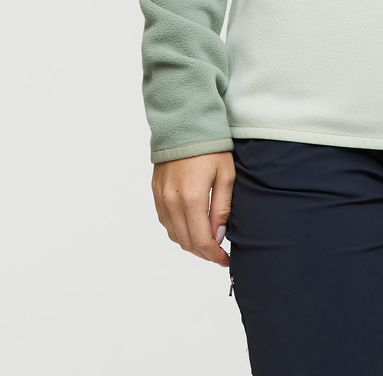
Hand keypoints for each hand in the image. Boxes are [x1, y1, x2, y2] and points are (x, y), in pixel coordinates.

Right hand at [152, 151, 235, 266]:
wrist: (185, 123)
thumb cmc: (210, 146)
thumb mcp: (225, 175)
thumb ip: (222, 208)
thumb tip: (219, 236)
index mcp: (191, 198)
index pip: (201, 240)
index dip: (214, 255)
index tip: (225, 259)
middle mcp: (172, 201)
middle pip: (186, 242)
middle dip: (203, 253)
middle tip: (218, 254)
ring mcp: (161, 197)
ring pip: (173, 234)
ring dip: (189, 243)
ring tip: (207, 242)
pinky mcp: (156, 191)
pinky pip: (165, 221)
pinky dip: (177, 230)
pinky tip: (190, 227)